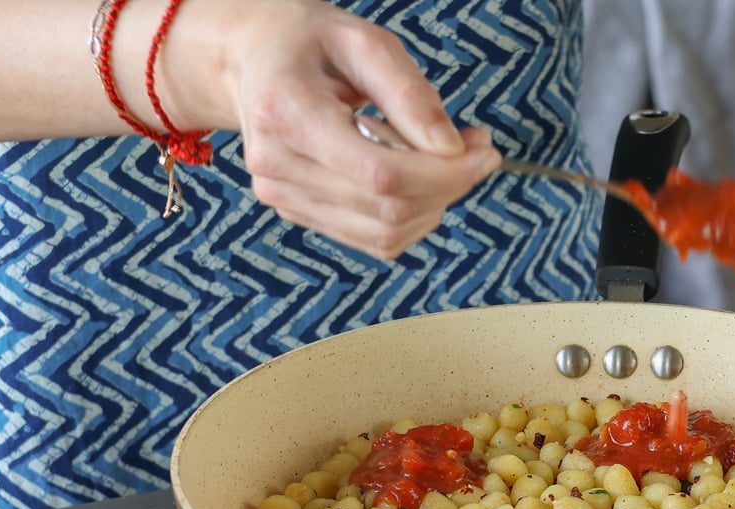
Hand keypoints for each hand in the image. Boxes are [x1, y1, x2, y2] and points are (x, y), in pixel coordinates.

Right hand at [168, 0, 501, 256]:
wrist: (250, 60)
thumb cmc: (307, 43)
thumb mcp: (363, 42)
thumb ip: (410, 94)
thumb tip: (452, 150)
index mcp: (286, 113)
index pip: (381, 174)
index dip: (445, 173)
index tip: (483, 150)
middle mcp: (276, 166)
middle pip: (388, 209)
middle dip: (450, 186)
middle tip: (476, 149)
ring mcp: (282, 196)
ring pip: (385, 234)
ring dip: (435, 204)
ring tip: (447, 160)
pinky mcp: (297, 214)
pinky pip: (372, 239)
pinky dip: (411, 217)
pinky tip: (418, 180)